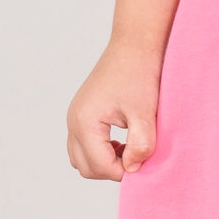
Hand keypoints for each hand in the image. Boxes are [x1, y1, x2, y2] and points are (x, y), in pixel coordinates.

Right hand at [66, 37, 163, 180]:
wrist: (134, 46)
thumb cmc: (139, 74)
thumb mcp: (144, 113)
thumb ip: (140, 145)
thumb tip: (132, 169)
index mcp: (85, 122)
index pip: (99, 166)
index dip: (123, 172)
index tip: (144, 164)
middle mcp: (73, 121)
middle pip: (85, 167)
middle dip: (111, 169)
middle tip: (137, 158)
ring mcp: (74, 117)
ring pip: (81, 158)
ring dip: (104, 161)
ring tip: (129, 149)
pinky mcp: (81, 114)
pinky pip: (83, 145)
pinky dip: (100, 151)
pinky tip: (123, 141)